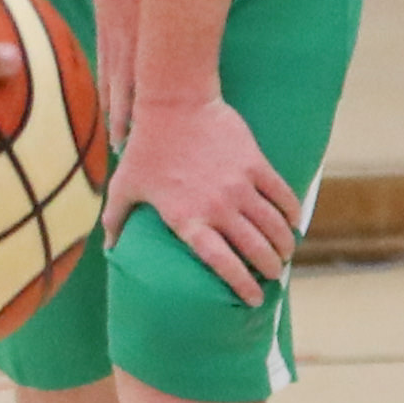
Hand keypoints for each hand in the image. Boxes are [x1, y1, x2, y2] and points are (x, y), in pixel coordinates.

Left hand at [113, 93, 302, 301]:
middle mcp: (218, 207)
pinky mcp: (254, 163)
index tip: (252, 299)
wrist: (173, 103)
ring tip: (285, 254)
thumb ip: (116, 220)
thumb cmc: (145, 148)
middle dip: (269, 268)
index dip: (241, 284)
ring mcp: (239, 185)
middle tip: (273, 275)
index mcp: (188, 219)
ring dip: (284, 244)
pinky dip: (292, 211)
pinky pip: (281, 194)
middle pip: (254, 248)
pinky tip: (294, 222)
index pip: (222, 263)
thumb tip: (109, 248)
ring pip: (273, 225)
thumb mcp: (124, 186)